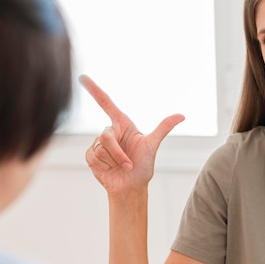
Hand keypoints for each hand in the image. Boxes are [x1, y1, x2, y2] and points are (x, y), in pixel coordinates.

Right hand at [79, 75, 184, 195]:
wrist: (131, 186)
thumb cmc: (142, 166)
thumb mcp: (152, 146)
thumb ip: (164, 128)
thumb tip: (182, 115)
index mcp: (123, 124)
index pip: (106, 103)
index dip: (94, 90)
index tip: (83, 77)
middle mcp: (110, 132)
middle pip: (106, 135)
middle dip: (118, 153)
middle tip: (129, 164)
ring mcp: (99, 144)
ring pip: (101, 147)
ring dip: (114, 160)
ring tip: (121, 167)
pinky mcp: (91, 156)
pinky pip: (94, 157)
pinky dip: (105, 166)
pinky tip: (110, 169)